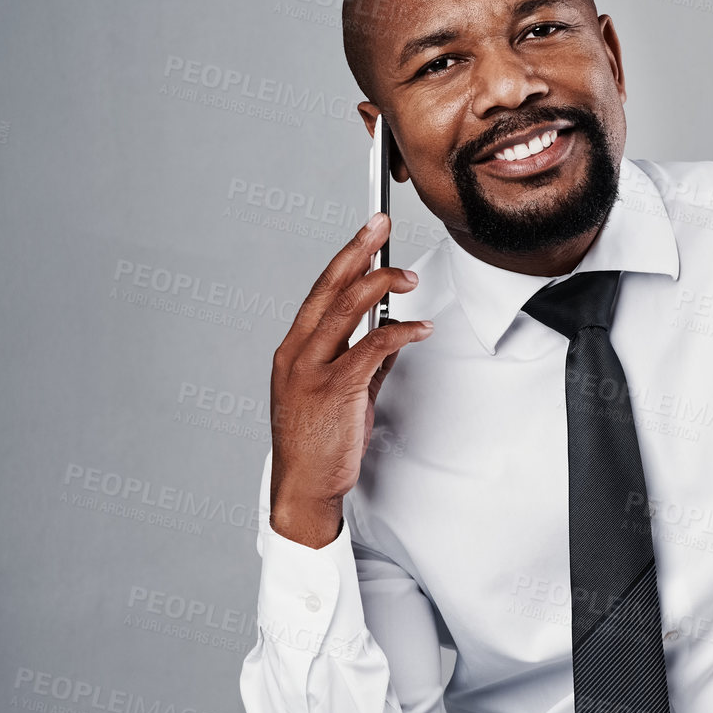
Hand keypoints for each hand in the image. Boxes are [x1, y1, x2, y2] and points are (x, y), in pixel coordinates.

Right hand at [268, 213, 431, 546]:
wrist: (303, 488)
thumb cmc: (318, 445)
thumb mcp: (341, 396)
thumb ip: (363, 364)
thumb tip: (390, 337)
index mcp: (294, 351)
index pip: (320, 292)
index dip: (345, 258)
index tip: (366, 234)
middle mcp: (297, 354)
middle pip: (329, 288)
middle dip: (358, 251)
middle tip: (380, 224)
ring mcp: (312, 371)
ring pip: (346, 310)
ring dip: (381, 286)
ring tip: (407, 276)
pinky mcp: (334, 391)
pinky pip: (370, 348)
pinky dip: (398, 332)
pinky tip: (418, 328)